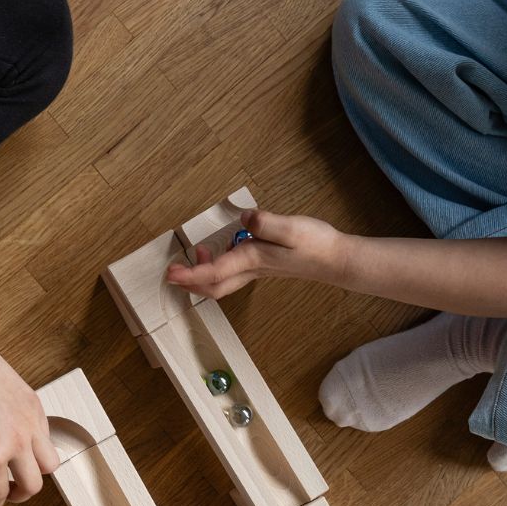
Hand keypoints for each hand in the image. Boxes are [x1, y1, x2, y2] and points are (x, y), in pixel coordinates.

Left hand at [0, 333, 59, 505]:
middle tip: (6, 491)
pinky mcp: (37, 410)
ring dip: (36, 473)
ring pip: (50, 465)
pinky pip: (46, 438)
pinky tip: (18, 442)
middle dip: (18, 495)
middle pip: (33, 486)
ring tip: (20, 469)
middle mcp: (17, 443)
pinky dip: (36, 448)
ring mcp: (31, 425)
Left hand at [166, 209, 348, 298]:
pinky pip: (231, 273)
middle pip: (213, 287)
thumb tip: (246, 218)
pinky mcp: (261, 266)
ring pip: (221, 282)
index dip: (190, 274)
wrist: (334, 259)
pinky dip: (216, 269)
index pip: (215, 272)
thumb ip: (266, 223)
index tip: (171, 274)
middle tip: (173, 272)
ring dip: (202, 276)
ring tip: (195, 256)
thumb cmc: (315, 244)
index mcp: (253, 259)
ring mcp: (256, 270)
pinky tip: (219, 252)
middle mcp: (251, 268)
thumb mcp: (292, 227)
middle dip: (190, 283)